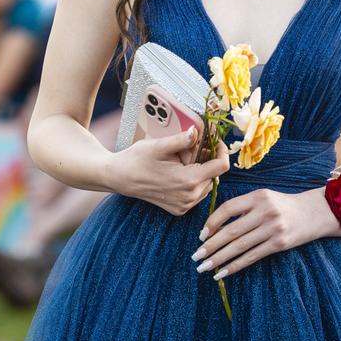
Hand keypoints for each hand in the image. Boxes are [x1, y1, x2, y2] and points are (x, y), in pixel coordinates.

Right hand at [109, 128, 229, 215]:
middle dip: (208, 158)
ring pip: (207, 183)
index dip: (221, 150)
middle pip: (214, 174)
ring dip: (201, 170)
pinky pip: (197, 192)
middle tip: (191, 147)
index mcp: (189, 181)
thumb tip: (198, 131)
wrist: (119, 177)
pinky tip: (179, 171)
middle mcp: (190, 197)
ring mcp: (185, 205)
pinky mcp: (180, 209)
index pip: (221, 166)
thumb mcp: (159, 145)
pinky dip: (194, 180)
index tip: (214, 140)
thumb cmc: (137, 160)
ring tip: (181, 160)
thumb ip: (182, 140)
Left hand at [191, 186, 340, 278]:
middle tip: (195, 257)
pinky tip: (222, 273)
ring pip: (239, 246)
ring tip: (204, 267)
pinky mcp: (279, 244)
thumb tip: (216, 227)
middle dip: (211, 246)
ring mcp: (273, 228)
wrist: (316, 212)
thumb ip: (244, 208)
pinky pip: (252, 257)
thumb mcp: (265, 198)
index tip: (201, 236)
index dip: (212, 222)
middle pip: (231, 231)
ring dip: (219, 259)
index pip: (228, 208)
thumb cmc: (284, 205)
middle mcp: (265, 211)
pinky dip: (235, 266)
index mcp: (258, 196)